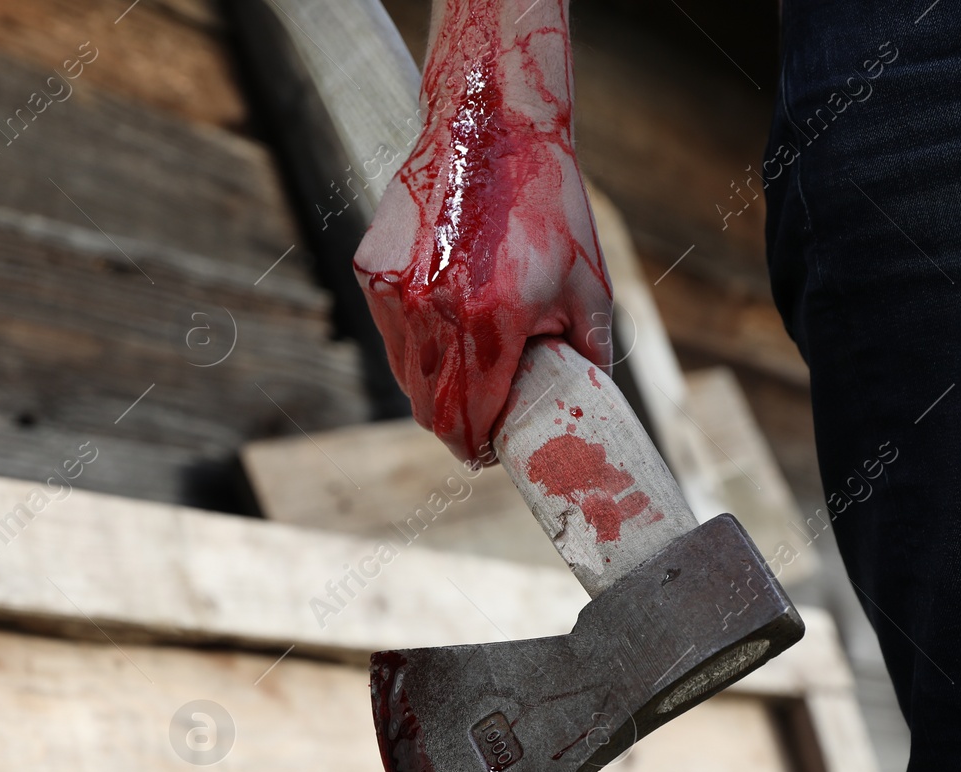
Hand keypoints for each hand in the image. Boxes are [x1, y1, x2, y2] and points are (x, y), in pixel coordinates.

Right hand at [353, 0, 611, 462]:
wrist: (489, 129)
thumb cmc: (548, 207)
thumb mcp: (587, 287)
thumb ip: (588, 355)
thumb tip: (587, 404)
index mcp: (489, 325)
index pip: (468, 422)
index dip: (478, 449)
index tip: (490, 452)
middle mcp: (432, 315)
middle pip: (429, 411)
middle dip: (454, 429)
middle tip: (479, 428)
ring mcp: (394, 293)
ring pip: (405, 376)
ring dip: (433, 389)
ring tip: (467, 372)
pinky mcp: (372, 272)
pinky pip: (390, 333)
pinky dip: (415, 343)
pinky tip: (446, 318)